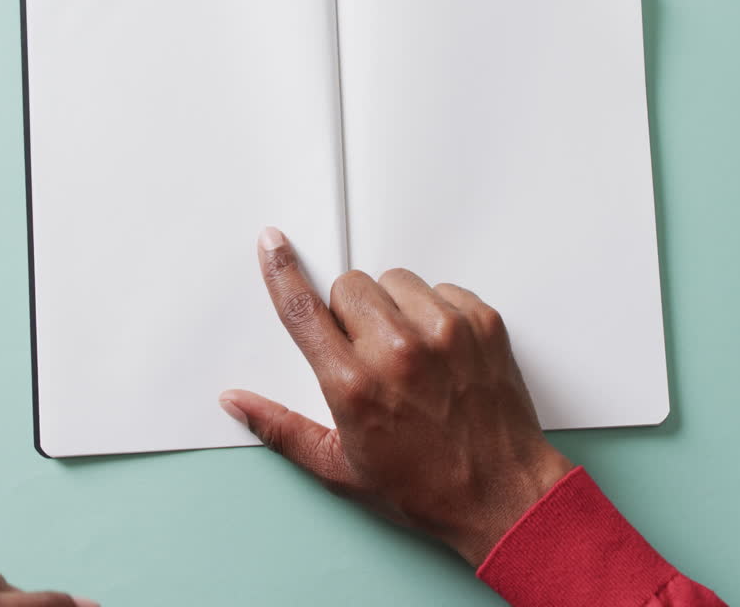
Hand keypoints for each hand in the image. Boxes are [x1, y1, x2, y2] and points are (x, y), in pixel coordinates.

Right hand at [220, 227, 573, 565]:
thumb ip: (281, 428)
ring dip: (393, 307)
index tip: (273, 244)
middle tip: (367, 353)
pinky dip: (435, 312)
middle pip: (349, 286)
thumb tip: (237, 402)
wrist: (502, 495)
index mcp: (355, 386)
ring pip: (394, 280)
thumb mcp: (339, 468)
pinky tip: (440, 352)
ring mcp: (445, 333)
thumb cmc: (427, 486)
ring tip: (409, 354)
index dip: (281, 271)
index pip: (303, 310)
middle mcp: (399, 352)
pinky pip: (441, 288)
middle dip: (349, 313)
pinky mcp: (482, 322)